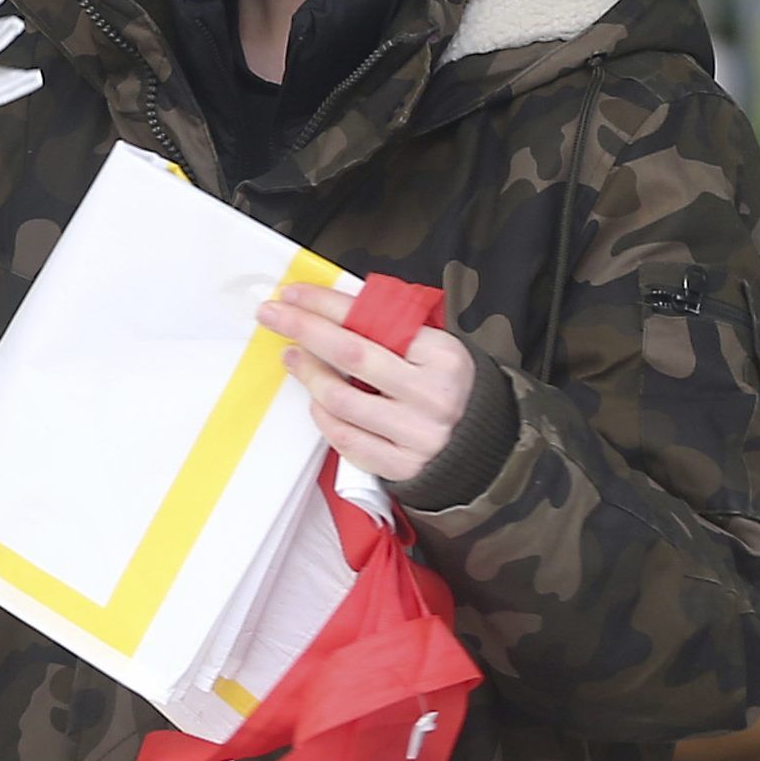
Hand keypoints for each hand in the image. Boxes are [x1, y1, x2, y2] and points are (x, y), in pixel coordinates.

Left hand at [259, 284, 479, 482]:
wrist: (489, 447)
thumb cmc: (450, 387)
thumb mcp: (436, 350)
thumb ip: (393, 331)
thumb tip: (329, 309)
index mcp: (443, 356)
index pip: (372, 322)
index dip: (326, 305)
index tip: (292, 293)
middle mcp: (432, 395)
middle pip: (351, 354)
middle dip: (304, 329)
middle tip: (271, 314)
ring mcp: (417, 435)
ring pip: (341, 400)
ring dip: (307, 374)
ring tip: (291, 356)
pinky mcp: (402, 467)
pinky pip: (346, 440)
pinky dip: (323, 416)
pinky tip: (315, 399)